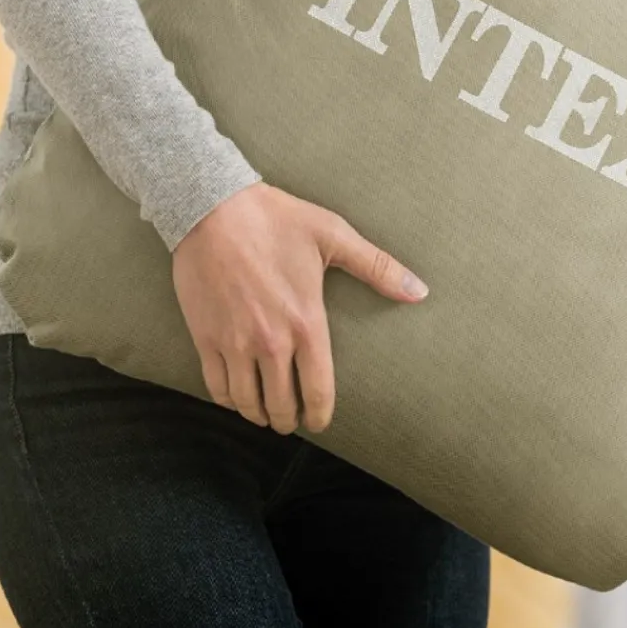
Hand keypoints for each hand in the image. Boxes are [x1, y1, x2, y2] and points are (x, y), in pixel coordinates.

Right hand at [171, 181, 428, 434]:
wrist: (213, 206)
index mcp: (306, 322)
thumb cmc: (276, 218)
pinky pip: (215, 387)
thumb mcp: (332, 235)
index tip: (319, 421)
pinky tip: (235, 395)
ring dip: (257, 415)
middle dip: (288, 420)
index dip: (320, 416)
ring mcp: (235, 342)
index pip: (318, 391)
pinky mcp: (205, 336)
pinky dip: (227, 400)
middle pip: (280, 406)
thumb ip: (377, 267)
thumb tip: (420, 292)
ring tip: (265, 412)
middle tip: (292, 418)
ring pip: (246, 403)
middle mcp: (270, 341)